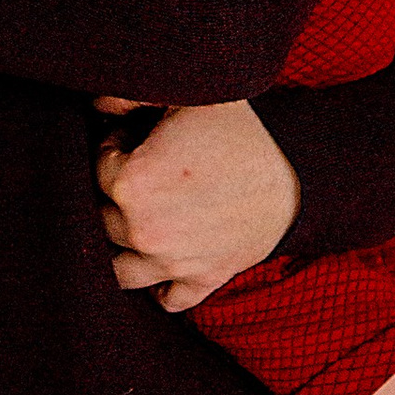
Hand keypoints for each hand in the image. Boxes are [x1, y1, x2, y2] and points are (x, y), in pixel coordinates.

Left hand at [96, 100, 296, 310]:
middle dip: (117, 196)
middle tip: (148, 173)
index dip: (114, 149)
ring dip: (125, 249)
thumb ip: (129, 94)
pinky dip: (162, 286)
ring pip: (120, 271)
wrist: (300, 173)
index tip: (135, 140)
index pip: (98, 169)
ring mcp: (171, 263)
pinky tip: (168, 260)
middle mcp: (144, 231)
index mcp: (132, 184)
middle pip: (103, 219)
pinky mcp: (201, 281)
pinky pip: (166, 300)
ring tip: (144, 221)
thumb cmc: (241, 131)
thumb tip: (94, 106)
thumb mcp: (189, 96)